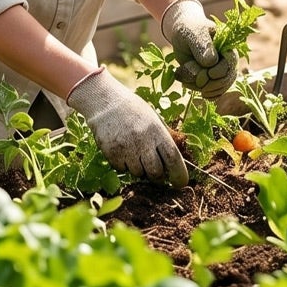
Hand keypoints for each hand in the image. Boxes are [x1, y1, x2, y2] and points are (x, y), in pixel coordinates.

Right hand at [68, 68, 189, 187]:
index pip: (172, 159)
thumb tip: (174, 161)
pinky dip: (124, 166)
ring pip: (138, 173)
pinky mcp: (111, 153)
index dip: (179, 174)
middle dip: (157, 177)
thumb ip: (163, 138)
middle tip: (156, 174)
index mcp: (157, 131)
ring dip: (140, 170)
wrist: (105, 103)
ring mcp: (126, 148)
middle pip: (155, 172)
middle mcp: (142, 141)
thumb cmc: (133, 110)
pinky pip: (122, 169)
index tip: (181, 183)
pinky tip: (122, 152)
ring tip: (135, 155)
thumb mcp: (153, 119)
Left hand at [161, 0, 237, 98]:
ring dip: (205, 89)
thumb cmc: (188, 30)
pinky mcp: (213, 78)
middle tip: (196, 81)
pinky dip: (208, 95)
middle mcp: (227, 59)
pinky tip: (199, 92)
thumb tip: (211, 62)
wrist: (183, 34)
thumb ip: (201, 45)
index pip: (230, 64)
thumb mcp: (192, 34)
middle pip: (228, 79)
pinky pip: (216, 92)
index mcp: (227, 46)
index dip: (218, 72)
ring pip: (221, 87)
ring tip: (188, 83)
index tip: (205, 73)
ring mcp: (221, 70)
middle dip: (211, 84)